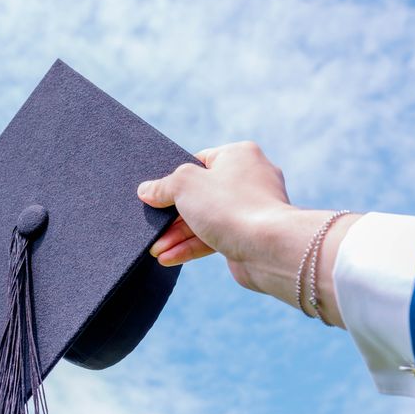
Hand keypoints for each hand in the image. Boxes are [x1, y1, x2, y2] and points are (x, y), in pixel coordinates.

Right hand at [137, 141, 359, 326]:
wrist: (268, 247)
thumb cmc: (229, 206)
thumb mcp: (184, 185)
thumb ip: (163, 185)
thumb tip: (146, 190)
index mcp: (239, 155)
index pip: (199, 162)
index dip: (175, 178)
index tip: (157, 193)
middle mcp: (249, 179)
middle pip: (200, 194)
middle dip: (173, 215)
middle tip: (153, 227)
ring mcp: (251, 209)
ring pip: (206, 219)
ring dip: (178, 235)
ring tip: (156, 249)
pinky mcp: (249, 236)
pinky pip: (215, 238)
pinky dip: (192, 247)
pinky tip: (169, 257)